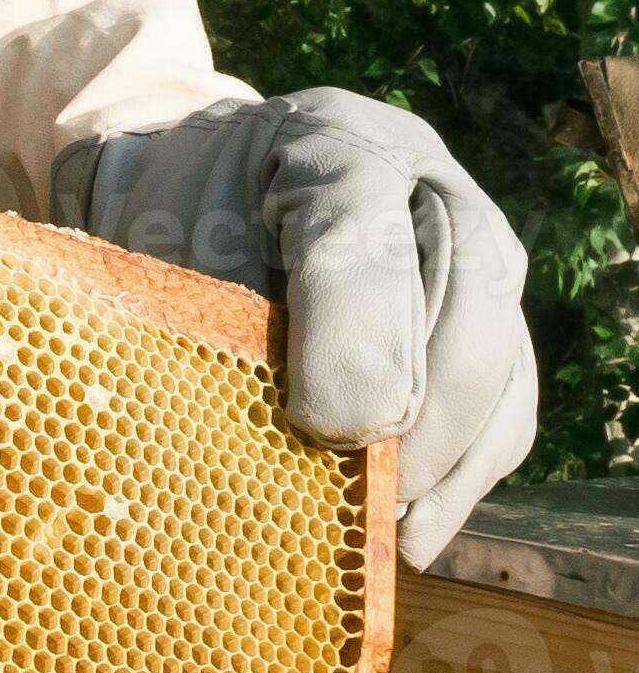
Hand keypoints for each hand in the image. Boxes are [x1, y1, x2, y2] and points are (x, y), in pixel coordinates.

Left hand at [54, 88, 536, 565]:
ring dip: (456, 453)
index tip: (324, 422)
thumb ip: (213, 308)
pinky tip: (419, 527)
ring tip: (397, 531)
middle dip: (423, 410)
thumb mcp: (165, 246)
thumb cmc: (169, 228)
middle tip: (371, 494)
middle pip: (467, 294)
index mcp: (334, 141)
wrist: (191, 199)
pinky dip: (470, 467)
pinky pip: (507, 395)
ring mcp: (470, 244)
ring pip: (500, 351)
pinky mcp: (483, 314)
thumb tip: (300, 434)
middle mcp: (426, 181)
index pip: (359, 223)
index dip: (353, 329)